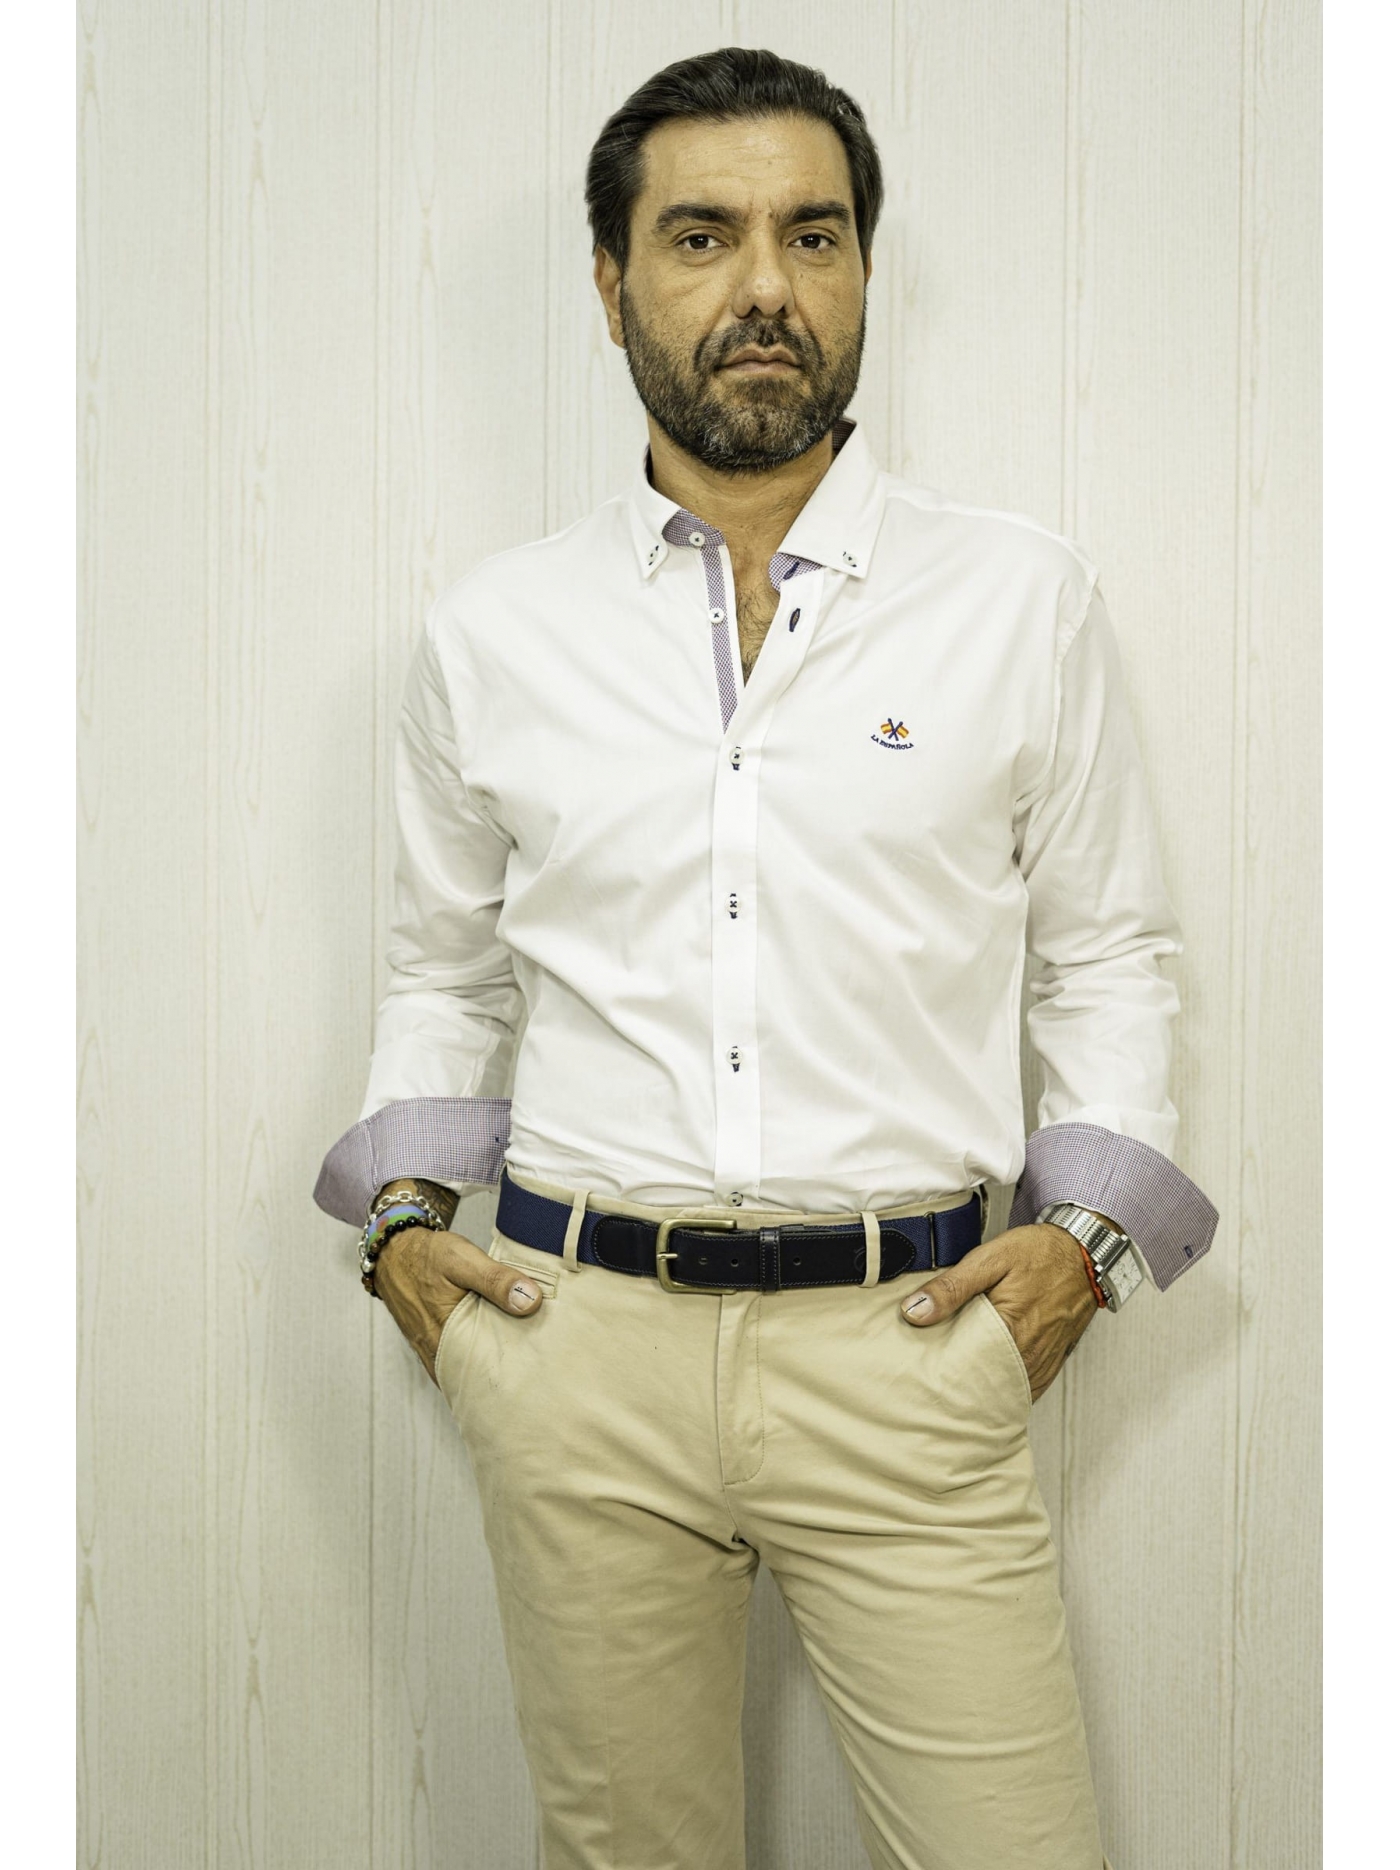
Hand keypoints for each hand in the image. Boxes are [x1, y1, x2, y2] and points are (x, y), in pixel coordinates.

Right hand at [372, 1224, 541, 1382]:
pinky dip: (473, 1358)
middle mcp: (435, 1351)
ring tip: (519, 1365)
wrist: (394, 1250)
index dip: (509, 1377)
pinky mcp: (431, 1342)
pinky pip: (455, 1359)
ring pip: (465, 1369)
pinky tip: (493, 1350)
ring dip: (487, 1367)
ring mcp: (431, 1349)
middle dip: (502, 1377)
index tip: (537, 1375)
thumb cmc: (427, 1255)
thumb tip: (531, 1301)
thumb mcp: (463, 1259)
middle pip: (475, 1375)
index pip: (481, 1374)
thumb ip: (496, 1279)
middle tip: (534, 1374)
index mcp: (444, 1337)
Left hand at [897, 1223, 1098, 1400]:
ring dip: (984, 1388)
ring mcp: (1044, 1362)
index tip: (922, 1370)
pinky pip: (1027, 1388)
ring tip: (958, 1383)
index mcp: (1009, 1329)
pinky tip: (989, 1381)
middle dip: (960, 1385)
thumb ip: (952, 1287)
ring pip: (1006, 1390)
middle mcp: (1029, 1353)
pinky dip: (1008, 1388)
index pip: (965, 1367)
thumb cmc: (1040, 1253)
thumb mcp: (990, 1258)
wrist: (1085, 1253)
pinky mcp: (1053, 1361)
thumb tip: (914, 1311)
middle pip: (984, 1384)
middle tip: (935, 1380)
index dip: (941, 1371)